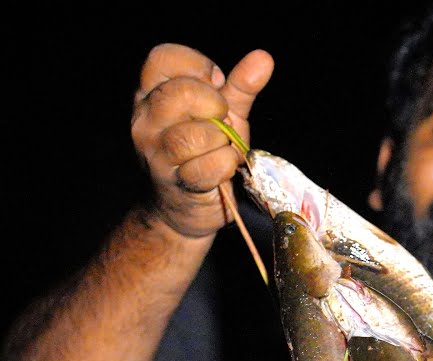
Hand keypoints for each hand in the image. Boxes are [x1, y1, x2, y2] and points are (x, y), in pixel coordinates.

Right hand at [130, 44, 272, 238]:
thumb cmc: (205, 152)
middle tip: (222, 119)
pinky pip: (210, 166)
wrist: (187, 208)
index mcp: (151, 95)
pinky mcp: (176, 183)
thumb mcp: (223, 114)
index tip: (217, 85)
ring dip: (222, 141)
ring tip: (223, 147)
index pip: (163, 58)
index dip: (198, 66)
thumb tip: (263, 57)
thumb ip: (240, 86)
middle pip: (178, 94)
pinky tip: (224, 168)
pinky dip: (227, 165)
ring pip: (193, 135)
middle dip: (214, 104)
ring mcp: (156, 153)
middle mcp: (145, 121)